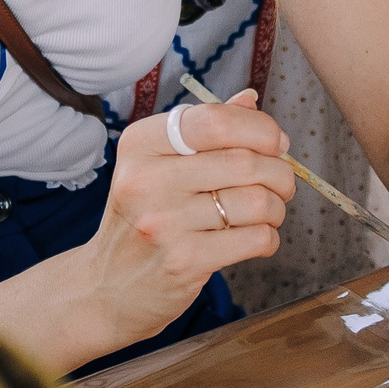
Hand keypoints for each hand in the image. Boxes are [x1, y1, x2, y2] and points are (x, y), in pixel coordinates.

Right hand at [81, 92, 295, 352]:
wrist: (107, 288)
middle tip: (281, 185)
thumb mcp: (158, 166)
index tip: (276, 144)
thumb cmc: (142, 219)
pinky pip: (254, 239)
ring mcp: (162, 222)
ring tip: (266, 214)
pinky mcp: (182, 261)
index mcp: (141, 144)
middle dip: (279, 173)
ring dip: (276, 209)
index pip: (215, 120)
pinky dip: (268, 238)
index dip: (260, 129)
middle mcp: (146, 179)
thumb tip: (251, 99)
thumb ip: (204, 130)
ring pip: (256, 202)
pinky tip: (254, 238)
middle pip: (245, 161)